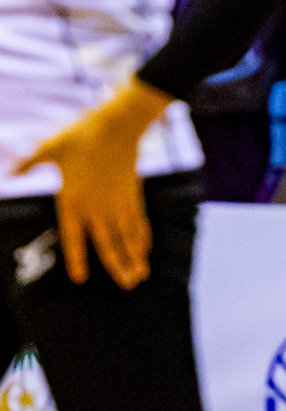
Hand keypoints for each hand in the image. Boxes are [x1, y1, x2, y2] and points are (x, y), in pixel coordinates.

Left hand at [11, 79, 170, 288]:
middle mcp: (98, 208)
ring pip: (128, 237)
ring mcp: (118, 203)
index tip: (81, 278)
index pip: (74, 237)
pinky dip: (142, 238)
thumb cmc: (80, 136)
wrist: (117, 126)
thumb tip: (8, 173)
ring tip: (140, 276)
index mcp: (74, 201)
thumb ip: (28, 164)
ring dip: (135, 257)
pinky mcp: (132, 195)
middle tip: (127, 285)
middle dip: (118, 266)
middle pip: (110, 244)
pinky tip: (146, 250)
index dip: (77, 258)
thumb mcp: (49, 148)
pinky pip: (139, 222)